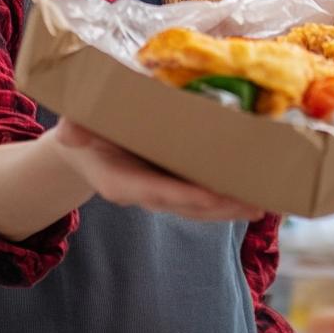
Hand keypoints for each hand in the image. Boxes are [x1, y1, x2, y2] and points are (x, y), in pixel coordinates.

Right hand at [45, 118, 264, 222]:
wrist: (85, 147)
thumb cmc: (85, 131)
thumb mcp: (76, 125)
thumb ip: (76, 128)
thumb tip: (69, 133)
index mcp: (120, 182)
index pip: (157, 192)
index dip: (186, 195)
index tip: (214, 196)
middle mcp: (144, 194)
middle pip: (187, 205)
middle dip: (221, 206)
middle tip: (256, 203)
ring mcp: (161, 193)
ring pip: (200, 207)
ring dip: (231, 207)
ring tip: (265, 203)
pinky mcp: (174, 187)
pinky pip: (203, 198)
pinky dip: (228, 198)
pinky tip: (255, 194)